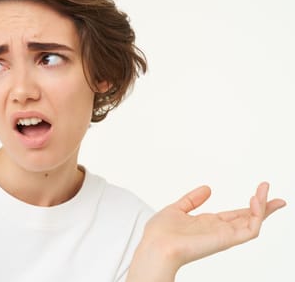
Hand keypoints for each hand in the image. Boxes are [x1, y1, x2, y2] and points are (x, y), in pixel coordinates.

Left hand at [127, 182, 285, 281]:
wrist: (156, 246)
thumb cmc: (160, 233)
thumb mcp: (177, 209)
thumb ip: (192, 200)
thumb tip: (207, 188)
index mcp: (208, 224)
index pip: (236, 214)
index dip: (250, 205)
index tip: (262, 192)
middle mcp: (219, 230)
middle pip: (249, 219)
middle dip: (264, 207)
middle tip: (279, 197)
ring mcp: (224, 236)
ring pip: (253, 222)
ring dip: (263, 206)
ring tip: (264, 190)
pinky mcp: (227, 240)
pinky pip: (250, 229)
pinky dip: (257, 215)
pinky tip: (255, 200)